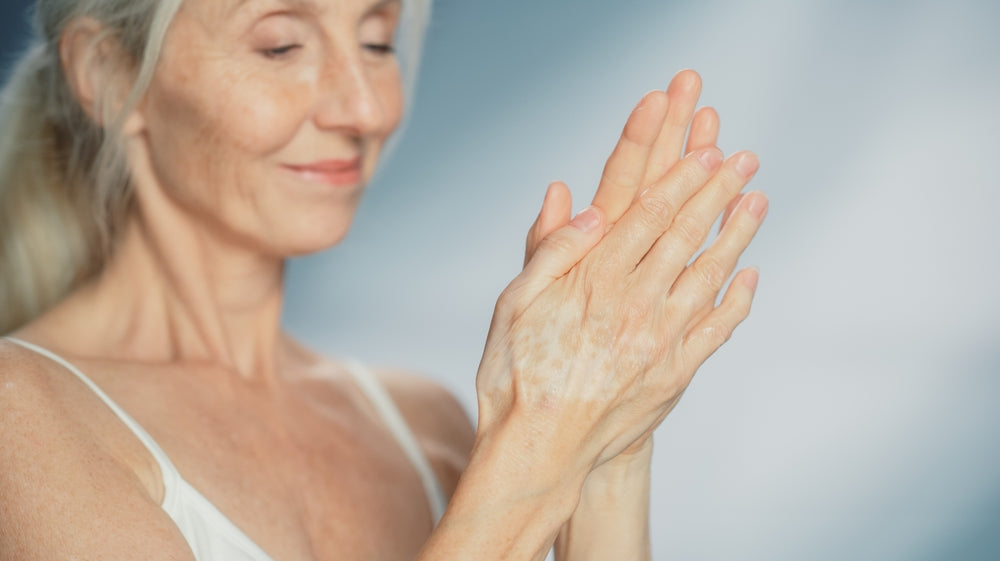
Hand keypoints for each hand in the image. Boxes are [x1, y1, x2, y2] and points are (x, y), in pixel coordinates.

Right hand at [474, 70, 766, 491]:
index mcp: (594, 282)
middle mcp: (635, 305)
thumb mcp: (512, 306)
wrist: (538, 454)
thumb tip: (588, 206)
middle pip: (686, 235)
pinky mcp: (675, 375)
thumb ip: (552, 253)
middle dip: (717, 191)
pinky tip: (750, 275)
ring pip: (709, 274)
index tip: (706, 149)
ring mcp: (661, 341)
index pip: (648, 214)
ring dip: (737, 233)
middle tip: (745, 159)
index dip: (680, 177)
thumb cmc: (514, 377)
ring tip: (759, 200)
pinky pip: (716, 329)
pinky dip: (737, 299)